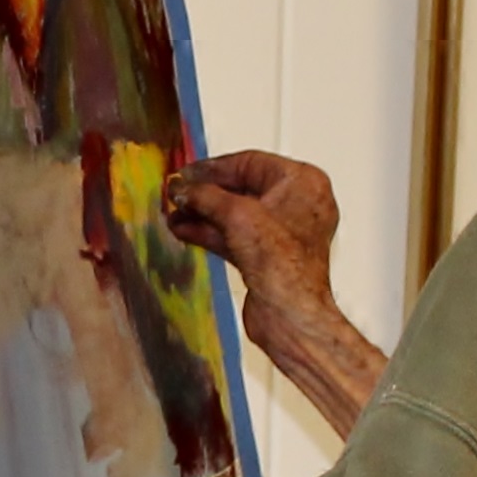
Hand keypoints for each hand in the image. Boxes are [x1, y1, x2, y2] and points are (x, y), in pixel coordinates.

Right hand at [164, 150, 384, 437]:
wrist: (289, 313)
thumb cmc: (282, 263)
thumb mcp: (236, 214)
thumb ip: (205, 195)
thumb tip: (183, 187)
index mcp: (303, 182)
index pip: (251, 163)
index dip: (214, 167)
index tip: (187, 172)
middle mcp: (298, 203)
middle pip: (243, 188)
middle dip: (206, 192)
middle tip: (177, 192)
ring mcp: (285, 232)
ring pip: (236, 214)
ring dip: (203, 213)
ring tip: (173, 211)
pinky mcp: (270, 256)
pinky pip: (236, 235)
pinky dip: (211, 232)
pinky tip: (184, 230)